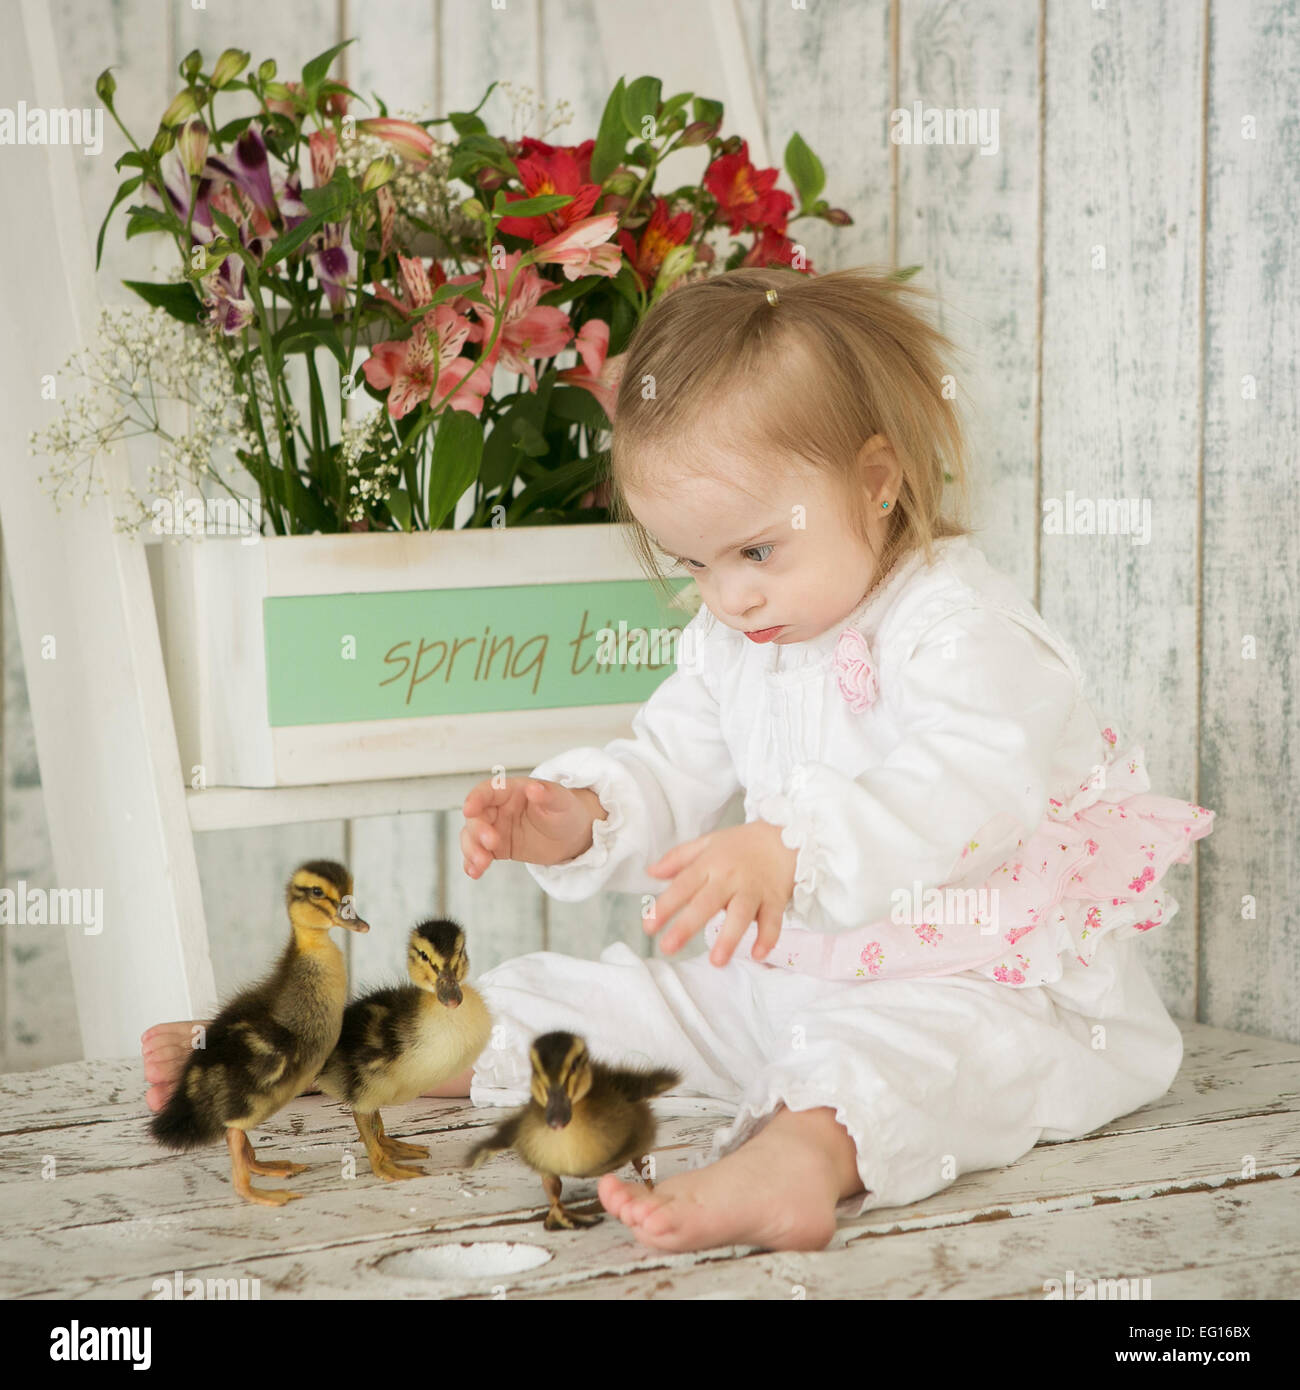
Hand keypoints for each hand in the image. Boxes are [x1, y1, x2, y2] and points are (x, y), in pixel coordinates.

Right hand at [461, 778, 605, 876]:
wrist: (571, 836)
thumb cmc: (566, 811)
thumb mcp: (561, 801)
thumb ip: (548, 794)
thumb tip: (534, 788)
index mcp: (512, 791)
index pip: (488, 791)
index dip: (476, 798)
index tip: (469, 810)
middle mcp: (499, 808)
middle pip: (477, 816)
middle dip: (478, 831)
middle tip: (491, 844)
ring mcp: (496, 828)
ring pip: (473, 836)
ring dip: (472, 850)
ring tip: (481, 864)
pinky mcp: (497, 848)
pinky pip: (480, 853)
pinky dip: (473, 863)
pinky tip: (474, 872)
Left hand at [644, 821, 797, 966]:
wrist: (786, 836)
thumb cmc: (741, 844)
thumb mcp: (707, 843)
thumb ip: (678, 858)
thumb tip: (650, 872)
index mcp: (709, 864)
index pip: (683, 886)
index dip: (665, 906)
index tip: (648, 926)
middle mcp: (729, 877)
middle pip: (706, 903)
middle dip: (686, 926)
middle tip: (668, 948)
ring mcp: (753, 889)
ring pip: (740, 915)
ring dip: (729, 938)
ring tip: (716, 962)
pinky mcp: (775, 899)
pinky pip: (773, 920)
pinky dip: (768, 938)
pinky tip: (759, 954)